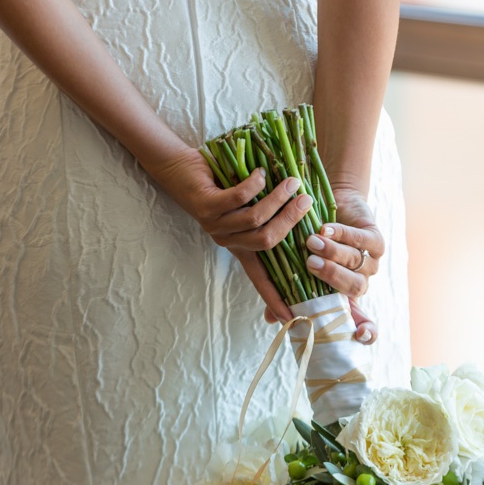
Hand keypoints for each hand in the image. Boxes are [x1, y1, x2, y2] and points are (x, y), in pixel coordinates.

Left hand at [146, 145, 311, 321]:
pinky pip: (238, 199)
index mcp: (238, 245)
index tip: (289, 317)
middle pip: (266, 241)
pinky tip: (261, 173)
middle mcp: (226, 240)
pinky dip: (255, 185)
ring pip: (255, 219)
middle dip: (291, 220)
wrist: (178, 167)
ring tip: (291, 181)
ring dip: (277, 198)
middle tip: (306, 200)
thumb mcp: (248, 203)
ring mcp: (215, 224)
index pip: (259, 277)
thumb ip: (270, 211)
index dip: (273, 297)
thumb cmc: (219, 183)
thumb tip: (306, 206)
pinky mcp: (206, 206)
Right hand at [263, 184, 384, 343]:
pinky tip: (325, 228)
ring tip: (311, 241)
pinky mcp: (376, 240)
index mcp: (342, 296)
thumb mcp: (293, 267)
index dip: (366, 330)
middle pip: (353, 287)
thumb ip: (285, 292)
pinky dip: (343, 234)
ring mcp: (370, 262)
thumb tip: (271, 319)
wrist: (319, 205)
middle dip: (332, 276)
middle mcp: (358, 282)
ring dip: (333, 251)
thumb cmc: (303, 240)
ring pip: (356, 261)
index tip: (360, 335)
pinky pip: (363, 240)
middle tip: (310, 263)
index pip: (360, 320)